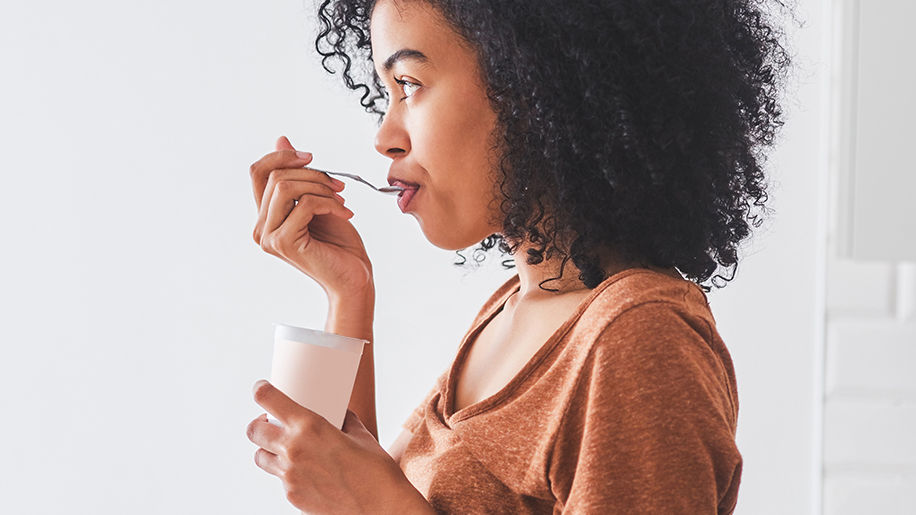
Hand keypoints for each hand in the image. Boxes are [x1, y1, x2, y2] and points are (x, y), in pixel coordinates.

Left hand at [246, 380, 428, 513]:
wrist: (381, 507)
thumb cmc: (375, 470)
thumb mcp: (359, 434)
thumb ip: (343, 420)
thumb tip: (339, 413)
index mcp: (309, 426)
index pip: (268, 400)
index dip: (261, 390)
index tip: (262, 389)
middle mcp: (293, 450)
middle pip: (254, 431)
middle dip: (259, 424)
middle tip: (270, 423)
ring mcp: (290, 476)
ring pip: (261, 457)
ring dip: (268, 450)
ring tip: (285, 449)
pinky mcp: (292, 496)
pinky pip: (280, 479)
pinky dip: (288, 473)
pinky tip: (307, 472)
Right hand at [250, 136, 373, 297]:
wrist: (354, 277)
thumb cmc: (339, 244)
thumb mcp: (319, 200)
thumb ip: (299, 175)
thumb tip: (282, 139)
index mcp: (266, 216)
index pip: (258, 172)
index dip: (282, 156)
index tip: (311, 158)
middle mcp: (261, 227)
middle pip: (275, 176)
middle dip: (312, 174)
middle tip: (339, 186)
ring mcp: (269, 237)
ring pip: (285, 187)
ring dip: (321, 187)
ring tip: (342, 200)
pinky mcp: (283, 242)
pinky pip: (305, 204)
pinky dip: (330, 203)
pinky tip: (345, 213)